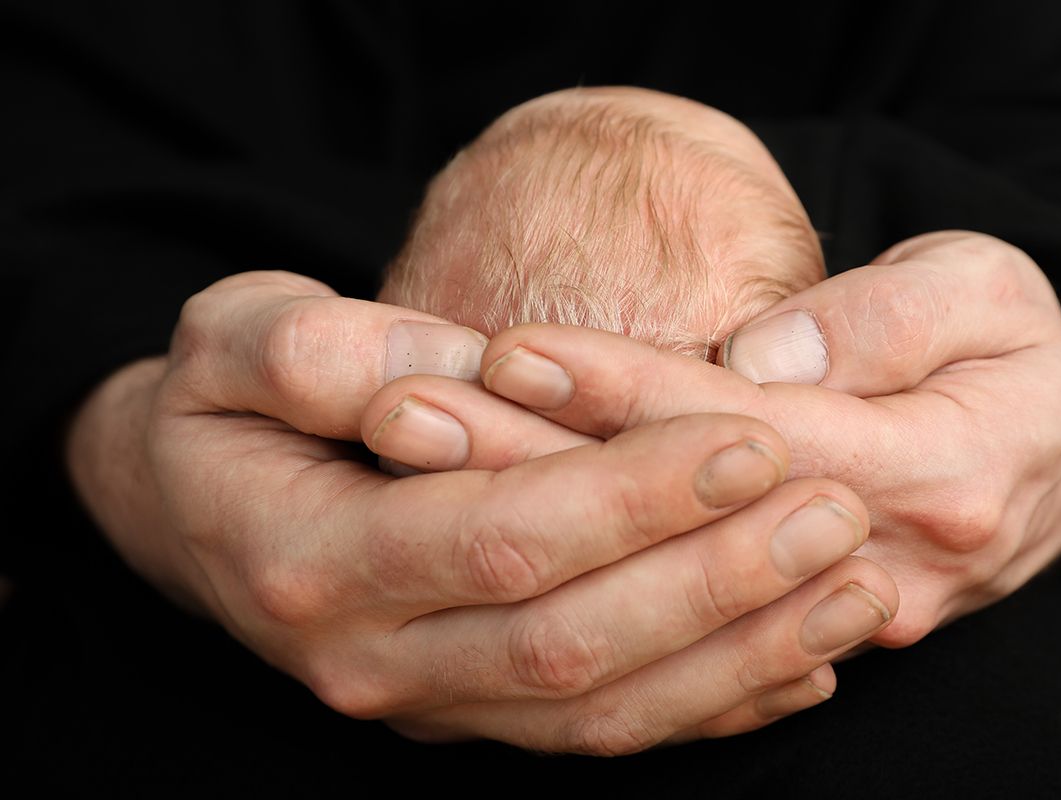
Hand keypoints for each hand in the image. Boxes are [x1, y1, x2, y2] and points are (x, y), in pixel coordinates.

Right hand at [65, 271, 897, 752]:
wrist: (187, 503)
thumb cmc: (222, 405)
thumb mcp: (232, 340)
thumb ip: (318, 350)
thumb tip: (446, 372)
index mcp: (314, 557)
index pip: (504, 538)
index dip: (634, 496)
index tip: (752, 437)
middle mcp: (371, 658)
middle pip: (572, 643)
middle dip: (716, 580)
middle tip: (836, 510)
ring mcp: (425, 701)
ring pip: (601, 709)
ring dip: (739, 655)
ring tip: (855, 588)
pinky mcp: (467, 714)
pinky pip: (599, 736)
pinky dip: (708, 707)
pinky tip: (803, 666)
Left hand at [367, 231, 1060, 645]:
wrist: (1059, 449)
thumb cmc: (1019, 353)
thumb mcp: (990, 297)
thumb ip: (886, 321)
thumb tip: (763, 360)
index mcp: (934, 476)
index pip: (737, 434)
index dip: (621, 390)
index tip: (512, 346)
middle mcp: (875, 571)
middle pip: (670, 528)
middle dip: (532, 463)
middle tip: (411, 408)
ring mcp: (830, 621)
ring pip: (652, 588)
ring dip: (526, 513)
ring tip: (421, 445)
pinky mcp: (793, 635)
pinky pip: (672, 638)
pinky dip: (572, 574)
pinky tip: (486, 522)